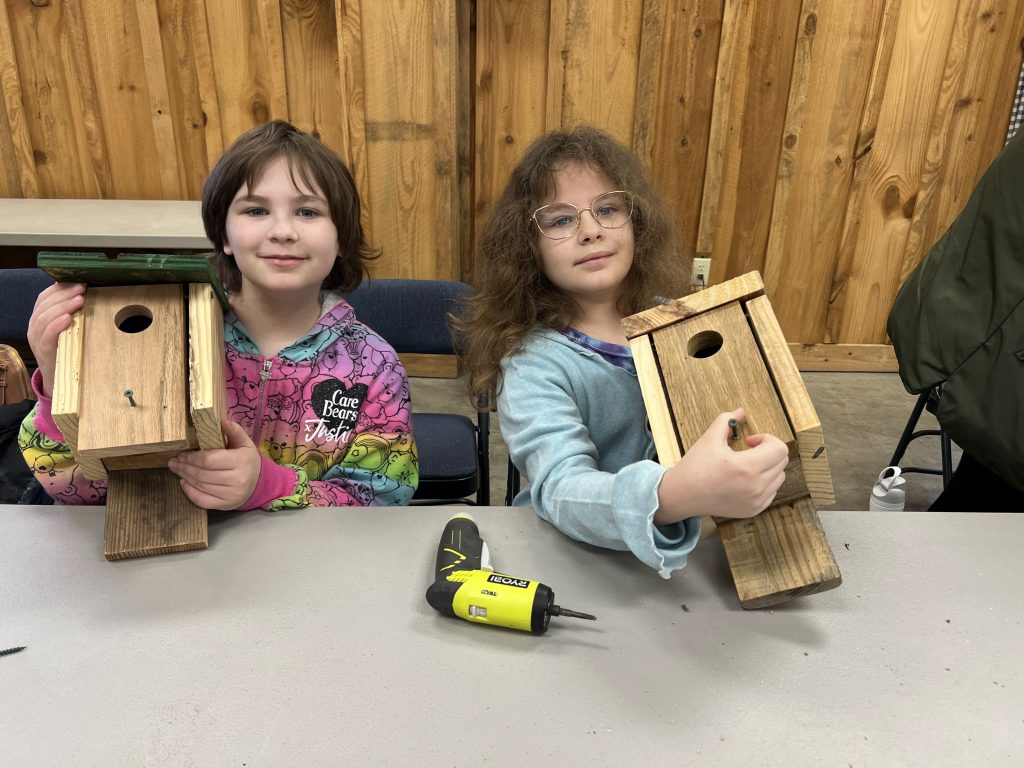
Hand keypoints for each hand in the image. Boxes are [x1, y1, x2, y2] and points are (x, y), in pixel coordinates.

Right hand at [26, 282, 85, 398]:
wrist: (58, 379)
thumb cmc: (66, 351)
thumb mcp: (67, 330)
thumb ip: (71, 315)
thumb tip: (85, 295)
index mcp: (39, 319)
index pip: (44, 297)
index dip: (59, 288)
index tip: (77, 281)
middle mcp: (34, 327)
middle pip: (45, 305)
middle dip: (64, 294)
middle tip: (82, 288)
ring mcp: (37, 339)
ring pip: (45, 317)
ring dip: (64, 306)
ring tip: (79, 300)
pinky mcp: (44, 351)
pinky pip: (47, 335)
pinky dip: (57, 325)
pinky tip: (68, 318)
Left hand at [168, 419, 260, 509]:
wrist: (258, 482)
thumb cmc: (247, 459)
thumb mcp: (244, 443)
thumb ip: (234, 431)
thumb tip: (221, 421)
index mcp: (241, 461)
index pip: (209, 460)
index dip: (192, 457)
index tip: (182, 454)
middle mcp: (237, 480)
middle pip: (202, 474)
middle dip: (184, 467)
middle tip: (173, 461)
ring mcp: (231, 495)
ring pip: (201, 486)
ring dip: (184, 477)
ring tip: (177, 469)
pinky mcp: (225, 505)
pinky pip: (202, 500)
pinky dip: (190, 492)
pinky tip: (184, 483)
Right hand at [655, 408, 788, 523]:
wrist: (683, 495)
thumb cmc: (695, 466)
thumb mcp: (709, 438)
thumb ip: (727, 420)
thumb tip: (741, 411)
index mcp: (746, 467)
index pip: (779, 449)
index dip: (767, 439)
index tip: (750, 441)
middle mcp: (755, 486)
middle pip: (782, 461)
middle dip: (768, 451)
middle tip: (748, 451)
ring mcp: (756, 501)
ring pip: (779, 477)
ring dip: (768, 467)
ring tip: (747, 466)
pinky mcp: (754, 510)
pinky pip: (772, 491)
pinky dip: (765, 482)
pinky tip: (746, 479)